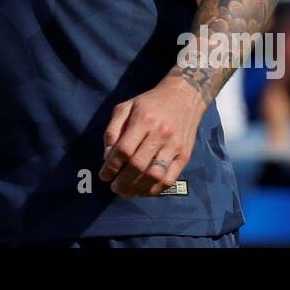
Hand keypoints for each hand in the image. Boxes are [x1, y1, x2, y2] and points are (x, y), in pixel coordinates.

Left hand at [100, 75, 207, 198]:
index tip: (104, 176)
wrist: (184, 96)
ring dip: (138, 188)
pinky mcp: (185, 155)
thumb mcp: (126, 107)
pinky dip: (155, 190)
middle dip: (122, 181)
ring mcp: (174, 146)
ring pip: (154, 175)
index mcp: (143, 119)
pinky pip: (170, 179)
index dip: (111, 166)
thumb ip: (113, 130)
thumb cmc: (150, 102)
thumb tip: (107, 156)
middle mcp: (160, 133)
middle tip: (114, 188)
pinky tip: (144, 190)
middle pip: (138, 165)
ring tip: (127, 193)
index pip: (124, 149)